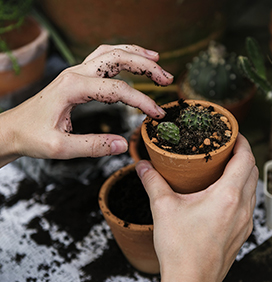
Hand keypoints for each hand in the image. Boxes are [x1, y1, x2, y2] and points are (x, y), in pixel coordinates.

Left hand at [0, 44, 172, 166]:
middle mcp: (75, 74)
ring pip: (111, 53)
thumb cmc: (32, 137)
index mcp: (73, 88)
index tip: (157, 114)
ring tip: (157, 61)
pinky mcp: (77, 77)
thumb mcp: (61, 148)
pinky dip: (121, 56)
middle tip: (167, 78)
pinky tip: (132, 60)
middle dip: (146, 66)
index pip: (118, 90)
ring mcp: (76, 72)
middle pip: (118, 58)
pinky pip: (102, 58)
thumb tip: (123, 144)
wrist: (13, 129)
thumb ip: (93, 147)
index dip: (142, 101)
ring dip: (136, 54)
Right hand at [136, 134, 258, 281]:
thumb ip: (152, 182)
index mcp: (227, 196)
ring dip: (243, 173)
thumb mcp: (163, 208)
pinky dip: (241, 190)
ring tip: (225, 167)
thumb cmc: (180, 249)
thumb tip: (142, 166)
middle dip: (243, 154)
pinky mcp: (241, 233)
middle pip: (252, 171)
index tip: (233, 134)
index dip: (242, 142)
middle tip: (226, 147)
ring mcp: (244, 222)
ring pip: (252, 188)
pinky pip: (248, 204)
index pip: (245, 159)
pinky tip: (224, 193)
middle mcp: (242, 208)